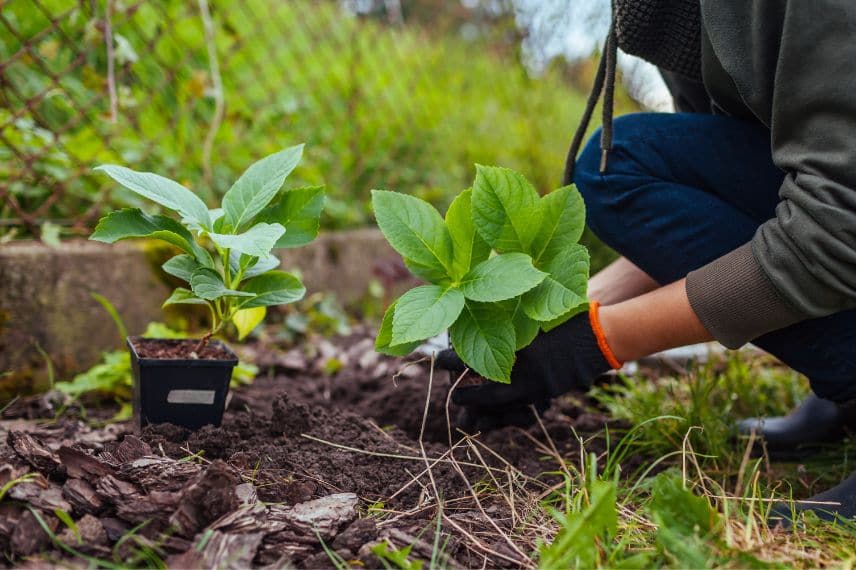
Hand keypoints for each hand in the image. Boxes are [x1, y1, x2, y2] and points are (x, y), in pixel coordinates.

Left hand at [436, 305, 618, 431]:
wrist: (601, 336)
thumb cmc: (568, 314)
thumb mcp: (534, 310)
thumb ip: (508, 316)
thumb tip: (477, 309)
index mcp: (520, 352)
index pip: (477, 359)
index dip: (456, 361)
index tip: (438, 358)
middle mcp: (528, 375)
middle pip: (489, 395)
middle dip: (468, 396)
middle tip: (452, 395)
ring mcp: (540, 388)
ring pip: (506, 406)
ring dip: (486, 407)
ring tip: (470, 407)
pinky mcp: (550, 393)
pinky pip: (522, 407)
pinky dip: (507, 409)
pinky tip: (497, 407)